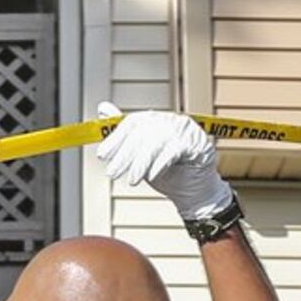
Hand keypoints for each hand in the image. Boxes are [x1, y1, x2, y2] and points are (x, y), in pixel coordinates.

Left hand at [95, 103, 237, 225]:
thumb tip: (102, 109)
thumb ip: (123, 136)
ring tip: (132, 180)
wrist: (194, 191)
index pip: (132, 123)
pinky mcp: (197, 142)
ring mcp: (184, 130)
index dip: (115, 139)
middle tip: (112, 173)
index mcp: (154, 120)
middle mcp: (169, 120)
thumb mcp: (139, 157)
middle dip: (124, 155)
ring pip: (156, 141)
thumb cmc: (168, 172)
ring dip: (140, 162)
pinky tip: (151, 175)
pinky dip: (160, 163)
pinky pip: (175, 150)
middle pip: (142, 132)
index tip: (102, 156)